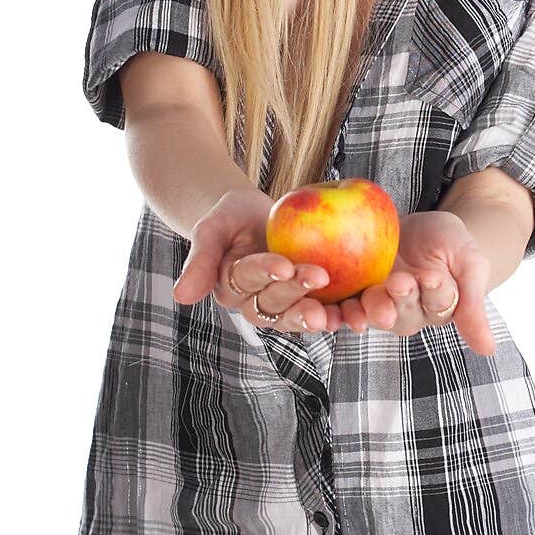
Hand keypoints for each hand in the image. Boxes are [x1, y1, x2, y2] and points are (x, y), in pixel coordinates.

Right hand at [171, 188, 346, 334]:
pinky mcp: (308, 303)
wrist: (258, 218)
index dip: (265, 272)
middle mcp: (256, 303)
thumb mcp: (213, 227)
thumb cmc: (232, 218)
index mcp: (230, 285)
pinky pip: (322, 312)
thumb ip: (199, 260)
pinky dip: (338, 315)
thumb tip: (180, 297)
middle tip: (319, 275)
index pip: (247, 279)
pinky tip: (354, 313)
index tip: (283, 264)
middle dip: (296, 291)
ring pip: (297, 316)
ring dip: (316, 314)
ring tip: (335, 313)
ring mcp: (284, 306)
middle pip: (275, 302)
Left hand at [334, 210, 495, 357]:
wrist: (422, 226)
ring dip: (368, 311)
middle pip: (404, 312)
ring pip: (374, 313)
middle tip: (398, 283)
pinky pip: (346, 305)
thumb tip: (489, 351)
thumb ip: (475, 302)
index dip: (434, 291)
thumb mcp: (470, 262)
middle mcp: (410, 311)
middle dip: (400, 300)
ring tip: (364, 304)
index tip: (431, 277)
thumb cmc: (451, 243)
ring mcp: (381, 302)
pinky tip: (330, 307)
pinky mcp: (357, 292)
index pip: (439, 302)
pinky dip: (338, 309)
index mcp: (440, 306)